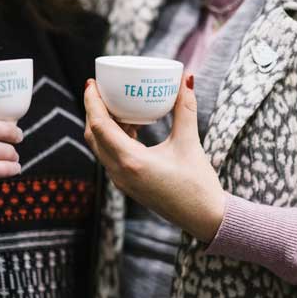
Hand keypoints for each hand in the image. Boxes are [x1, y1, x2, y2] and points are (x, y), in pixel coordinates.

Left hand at [84, 73, 225, 242]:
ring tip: (117, 104)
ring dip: (103, 125)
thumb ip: (185, 108)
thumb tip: (186, 79)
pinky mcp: (128, 185)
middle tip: (101, 89)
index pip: (99, 126)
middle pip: (94, 136)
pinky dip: (113, 138)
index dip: (92, 102)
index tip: (93, 83)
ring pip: (100, 147)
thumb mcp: (190, 142)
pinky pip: (111, 156)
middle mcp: (120, 173)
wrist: (204, 218)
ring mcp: (121, 181)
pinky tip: (131, 126)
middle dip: (93, 110)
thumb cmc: (198, 184)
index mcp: (131, 162)